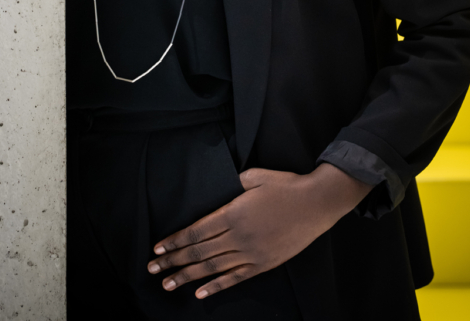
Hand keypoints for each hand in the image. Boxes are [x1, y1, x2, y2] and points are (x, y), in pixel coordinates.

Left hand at [147, 162, 372, 298]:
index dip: (175, 242)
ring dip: (188, 277)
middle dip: (174, 261)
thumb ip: (233, 183)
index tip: (158, 250)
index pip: (197, 231)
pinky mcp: (263, 264)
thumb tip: (219, 187)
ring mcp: (251, 253)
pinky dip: (217, 287)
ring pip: (213, 268)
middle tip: (153, 270)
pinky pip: (235, 278)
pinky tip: (200, 293)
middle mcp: (239, 237)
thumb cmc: (285, 186)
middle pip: (200, 252)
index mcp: (234, 213)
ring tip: (168, 284)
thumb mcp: (255, 176)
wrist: (316, 204)